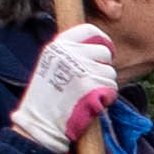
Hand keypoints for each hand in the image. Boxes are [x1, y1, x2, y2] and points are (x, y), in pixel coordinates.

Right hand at [13, 23, 120, 152]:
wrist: (40, 123)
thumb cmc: (47, 98)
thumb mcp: (51, 64)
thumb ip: (71, 53)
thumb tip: (98, 46)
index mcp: (58, 46)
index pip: (89, 31)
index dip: (102, 40)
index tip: (106, 51)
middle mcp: (70, 54)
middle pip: (105, 53)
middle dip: (103, 68)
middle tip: (91, 82)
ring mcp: (82, 69)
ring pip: (110, 73)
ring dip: (104, 86)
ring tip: (86, 96)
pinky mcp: (92, 87)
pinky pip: (112, 88)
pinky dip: (107, 98)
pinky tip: (90, 104)